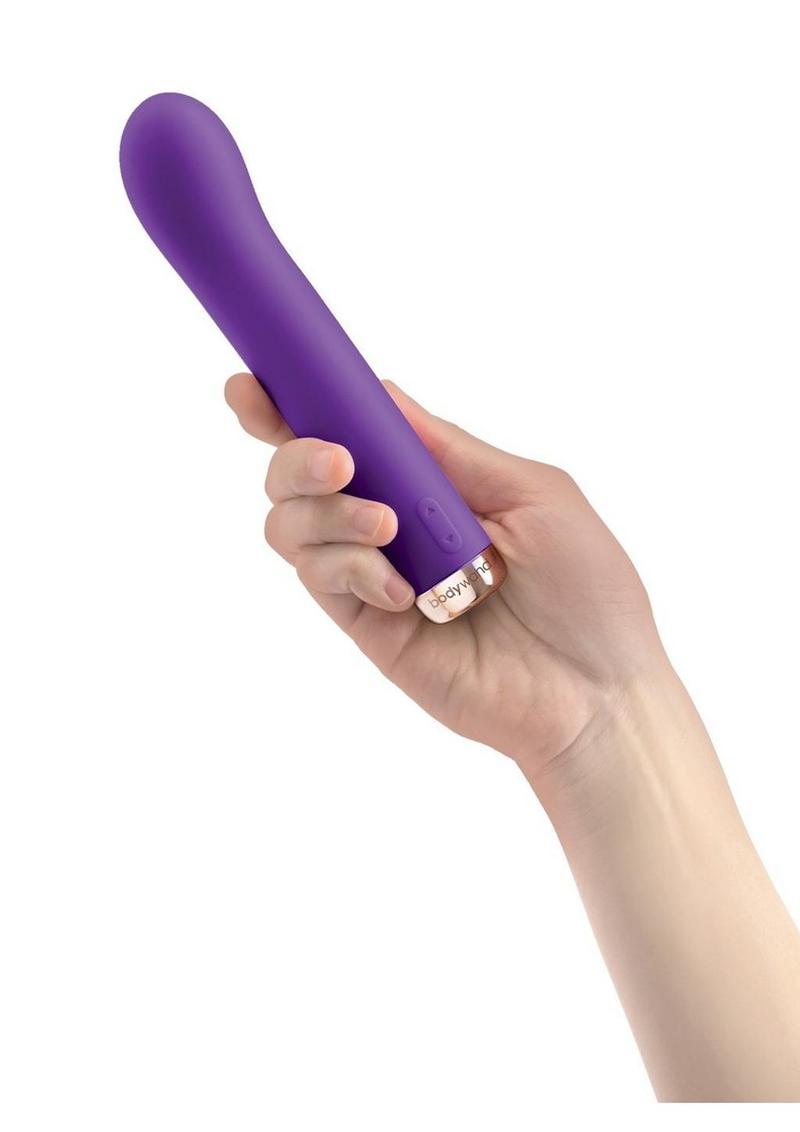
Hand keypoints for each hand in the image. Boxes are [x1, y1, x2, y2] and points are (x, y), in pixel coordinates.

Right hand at [225, 372, 663, 781]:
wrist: (598, 692)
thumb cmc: (586, 591)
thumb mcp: (533, 494)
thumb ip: (451, 451)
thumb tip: (382, 394)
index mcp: (431, 483)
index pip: (347, 434)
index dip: (292, 408)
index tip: (253, 383)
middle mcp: (392, 524)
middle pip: (299, 477)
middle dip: (296, 456)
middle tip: (340, 463)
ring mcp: (375, 577)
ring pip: (292, 528)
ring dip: (327, 513)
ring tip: (387, 529)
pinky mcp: (368, 629)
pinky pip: (322, 581)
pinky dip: (349, 568)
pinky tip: (401, 590)